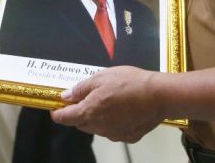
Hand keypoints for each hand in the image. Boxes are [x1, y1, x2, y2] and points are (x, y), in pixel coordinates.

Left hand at [50, 66, 164, 142]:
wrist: (159, 96)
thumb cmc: (130, 83)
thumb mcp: (101, 77)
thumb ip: (81, 88)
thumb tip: (66, 96)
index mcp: (89, 111)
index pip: (65, 118)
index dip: (57, 114)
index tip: (55, 109)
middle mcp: (99, 127)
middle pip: (81, 123)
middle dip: (78, 113)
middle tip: (85, 99)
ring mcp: (114, 134)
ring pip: (97, 128)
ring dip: (96, 118)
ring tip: (108, 101)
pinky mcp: (128, 137)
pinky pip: (113, 131)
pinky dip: (113, 122)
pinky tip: (122, 110)